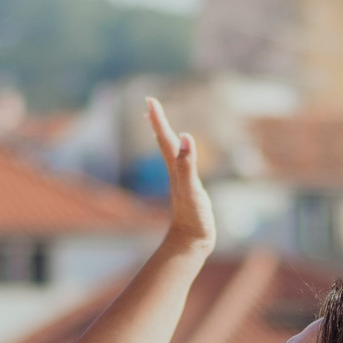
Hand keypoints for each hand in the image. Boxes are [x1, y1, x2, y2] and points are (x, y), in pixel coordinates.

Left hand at [146, 97, 214, 252]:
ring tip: (160, 127)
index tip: (149, 100)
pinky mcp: (188, 191)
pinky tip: (180, 158)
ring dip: (164, 138)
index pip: (165, 138)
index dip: (157, 119)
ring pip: (170, 154)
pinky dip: (178, 156)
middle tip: (150, 106)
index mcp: (175, 168)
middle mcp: (175, 172)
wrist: (191, 243)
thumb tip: (186, 137)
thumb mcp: (192, 189)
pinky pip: (181, 167)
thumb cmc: (193, 218)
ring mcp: (181, 182)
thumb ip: (187, 164)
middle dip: (158, 123)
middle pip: (164, 142)